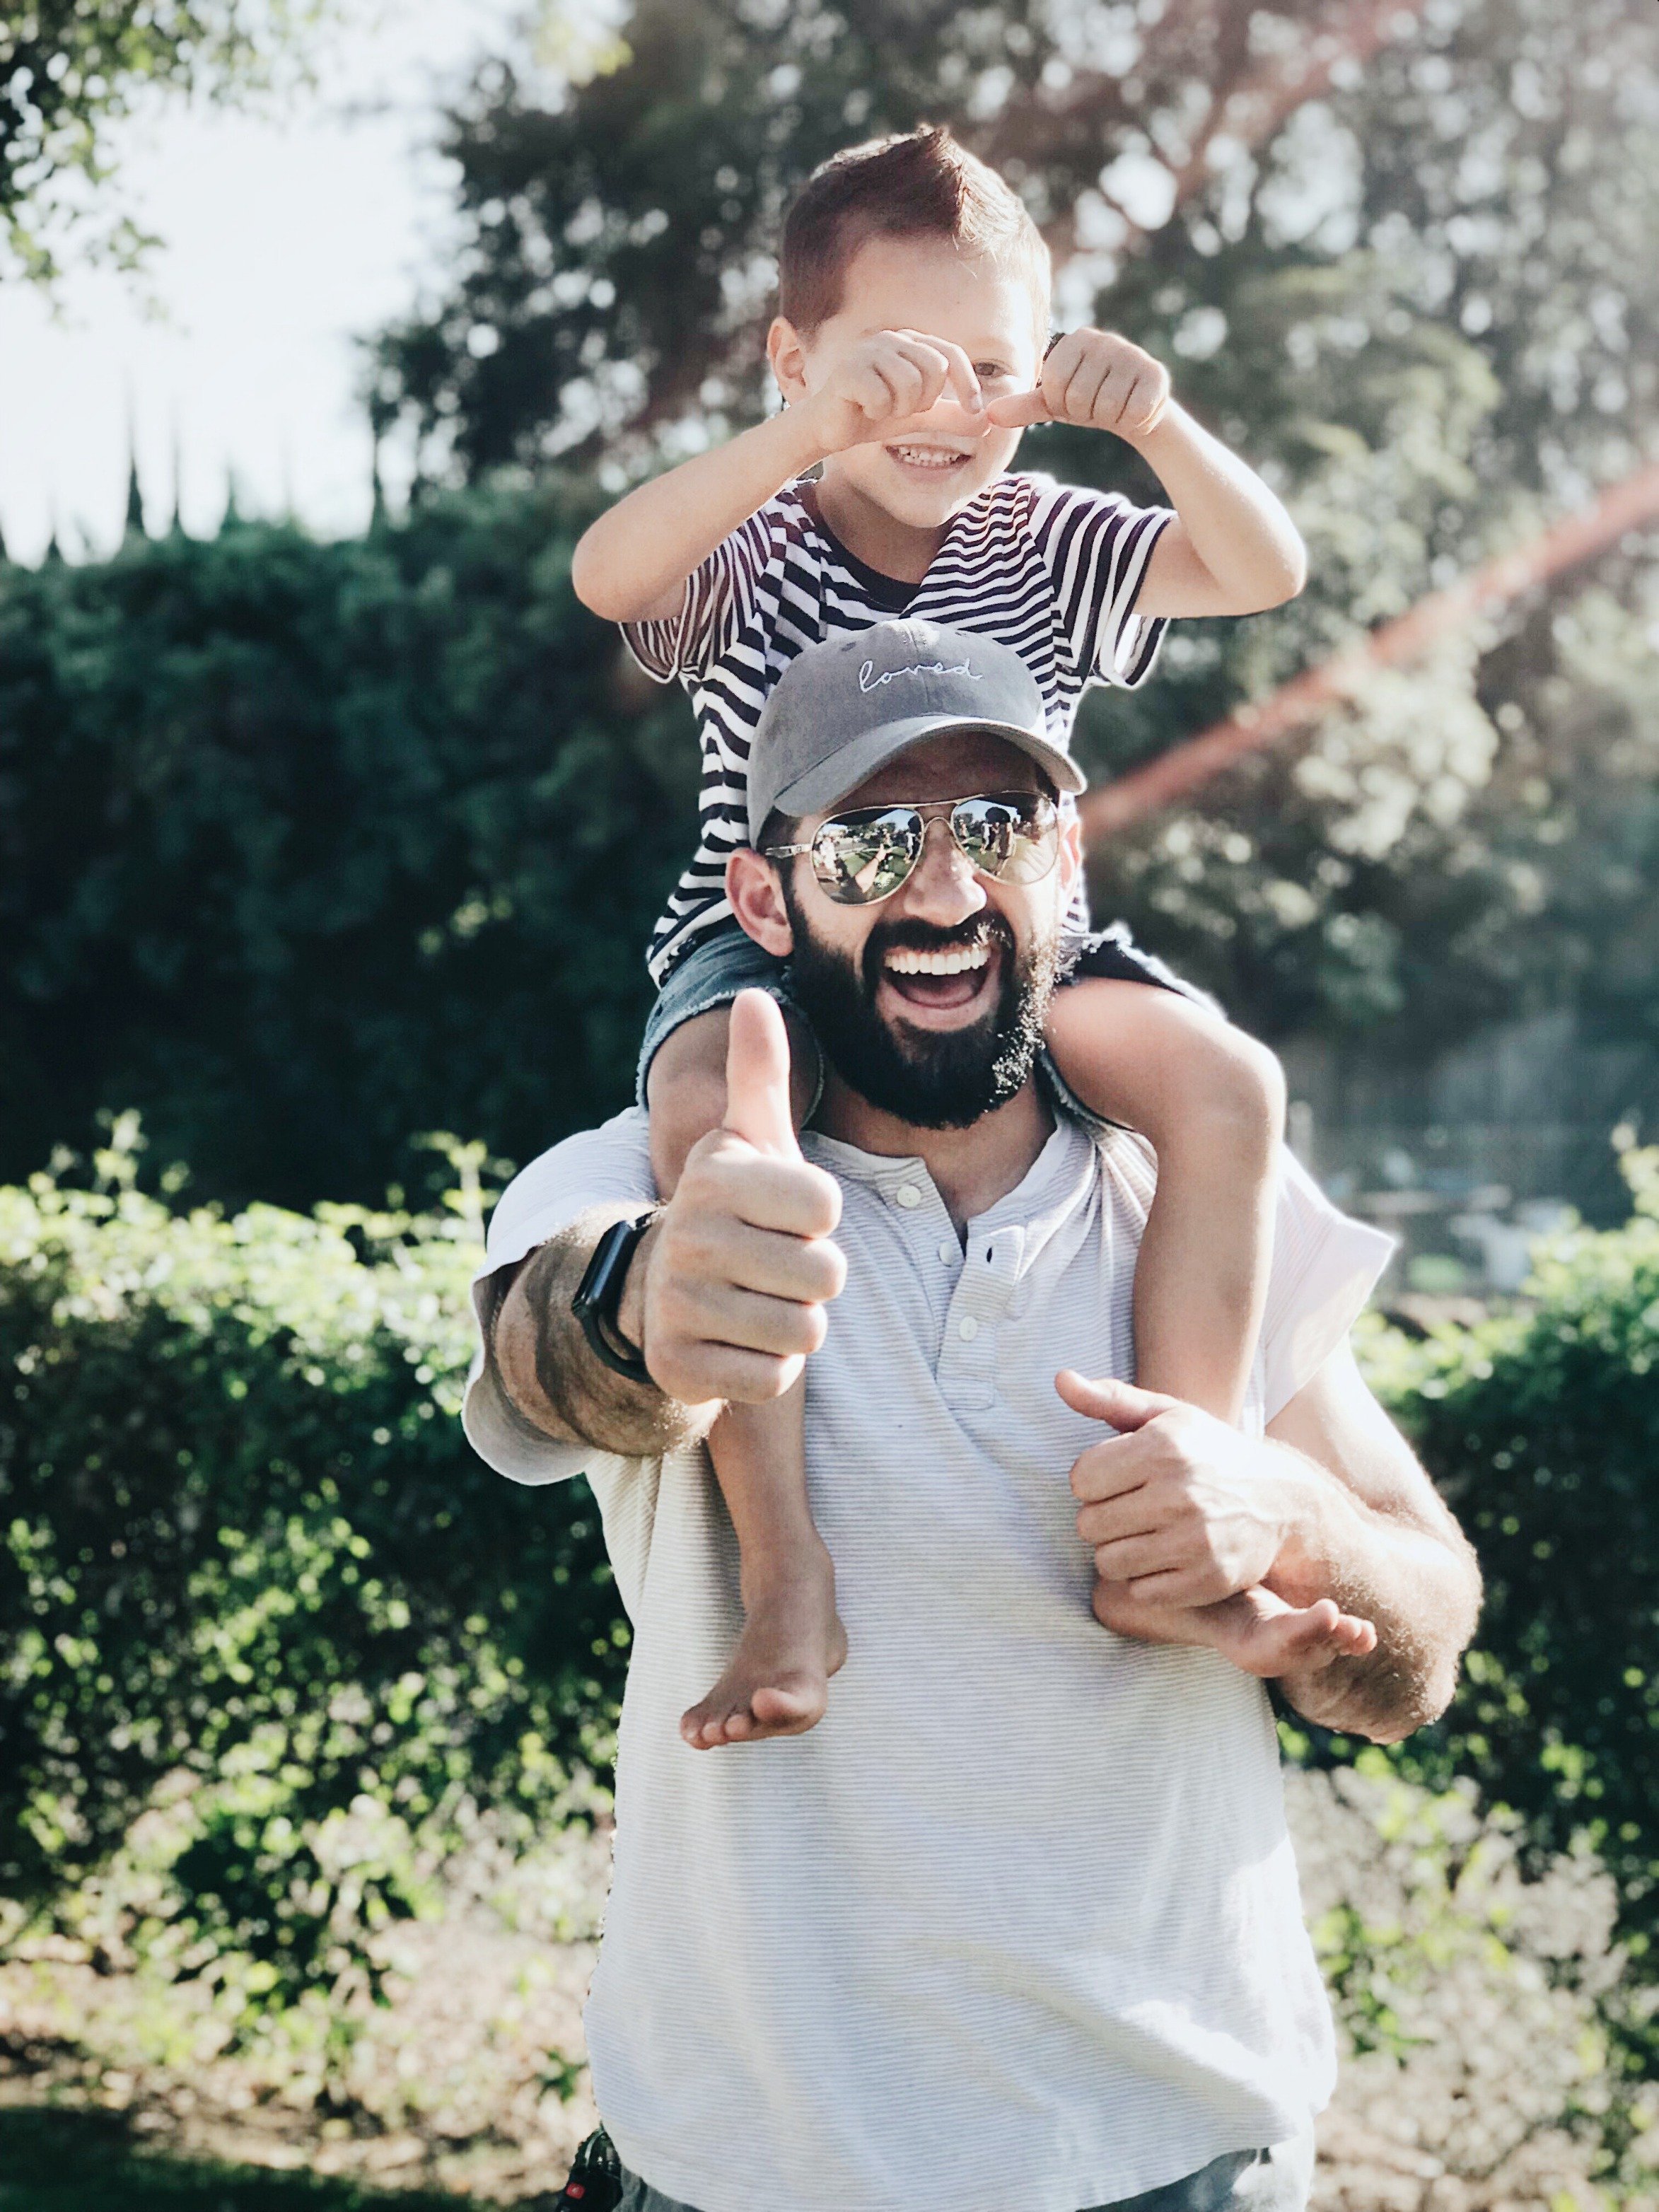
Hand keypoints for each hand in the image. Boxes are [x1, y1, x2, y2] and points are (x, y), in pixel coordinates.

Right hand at [632, 991, 846, 1408]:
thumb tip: (755, 994)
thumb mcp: (749, 1141)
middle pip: (825, 1275)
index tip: (786, 1216)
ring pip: (804, 1331)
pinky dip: (768, 1369)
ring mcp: (678, 1304)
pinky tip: (739, 1343)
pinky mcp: (678, 1367)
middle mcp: (688, 1236)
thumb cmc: (735, 1211)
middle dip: (815, 1278)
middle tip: (775, 1266)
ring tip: (759, 1302)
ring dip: (795, 1325)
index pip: (826, 1207)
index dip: (821, 1218)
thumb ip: (760, 1073)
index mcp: (715, 1177)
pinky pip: (773, 1379)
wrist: (665, 1293)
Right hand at [800, 329, 987, 454]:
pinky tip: (863, 409)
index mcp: (910, 343)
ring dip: (899, 409)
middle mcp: (891, 339)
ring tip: (881, 409)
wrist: (828, 428)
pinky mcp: (848, 370)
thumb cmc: (872, 416)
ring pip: (909, 384)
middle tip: (902, 409)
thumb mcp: (919, 417)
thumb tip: (987, 423)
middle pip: (934, 369)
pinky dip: (877, 413)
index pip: (951, 355)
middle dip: (925, 401)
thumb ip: (950, 416)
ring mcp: (867, 350)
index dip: (968, 384)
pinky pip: (882, 397)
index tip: (975, 412)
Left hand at [987, 329, 1170, 442]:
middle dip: (1085, 413)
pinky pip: (1133, 412)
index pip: (1053, 385)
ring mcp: (1132, 354)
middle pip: (1078, 398)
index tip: (1073, 400)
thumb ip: (1022, 406)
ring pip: (1105, 408)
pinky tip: (1134, 408)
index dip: (1061, 404)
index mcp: (1075, 340)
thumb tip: (989, 414)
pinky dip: (1132, 420)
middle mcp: (1104, 340)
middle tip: (1096, 404)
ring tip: (1115, 405)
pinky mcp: (1156, 374)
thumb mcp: (1053, 403)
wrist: (1136, 409)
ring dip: (1109, 418)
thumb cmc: (1088, 402)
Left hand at [1058, 1371, 1295, 1605]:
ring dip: (1119, 1552)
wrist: (1282, 1499)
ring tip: (1144, 1534)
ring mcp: (1196, 1540)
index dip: (1093, 1481)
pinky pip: (1141, 1592)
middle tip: (1132, 1510)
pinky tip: (1167, 1558)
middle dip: (1102, 1518)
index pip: (1081, 1479)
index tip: (1118, 1479)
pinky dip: (1147, 1580)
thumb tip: (1060, 1379)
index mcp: (1164, 1447)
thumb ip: (1109, 1398)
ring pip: (1109, 1563)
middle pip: (1088, 1525)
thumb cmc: (1210, 1452)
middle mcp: (1180, 1493)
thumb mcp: (1166, 1415)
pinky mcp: (1209, 1579)